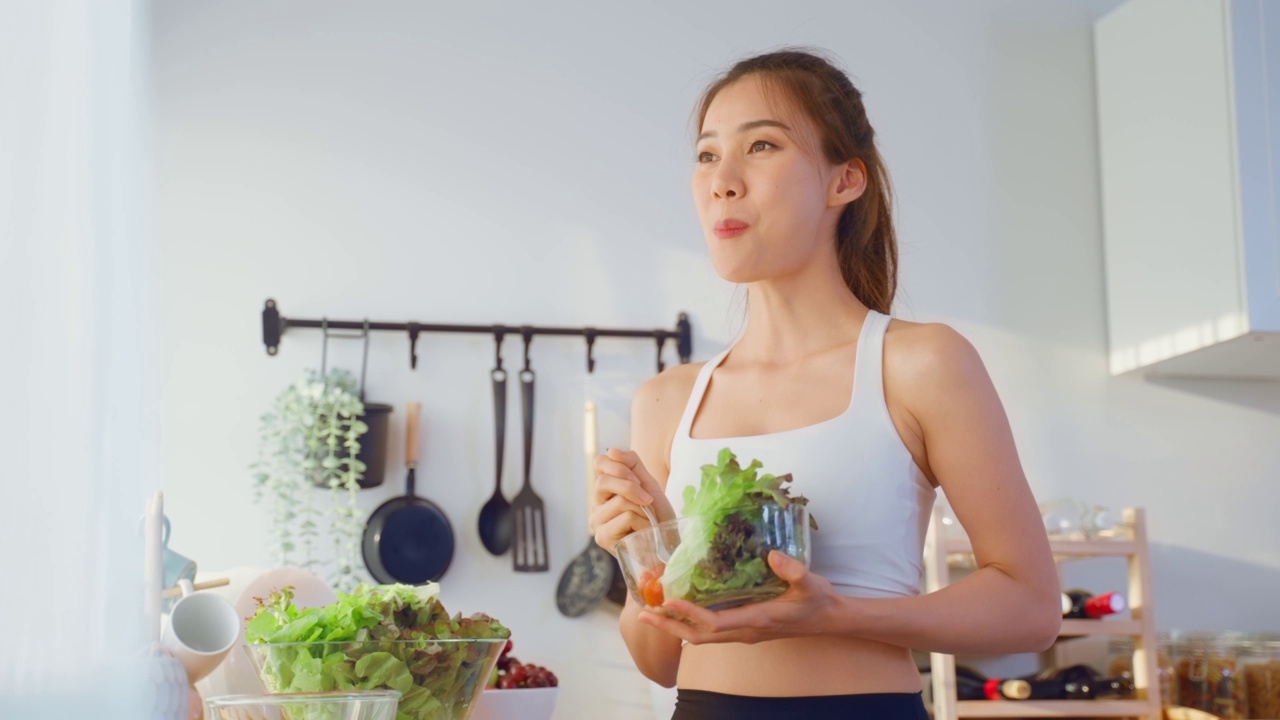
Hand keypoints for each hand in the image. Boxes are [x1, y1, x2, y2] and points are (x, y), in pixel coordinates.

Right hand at [590, 448, 672, 554]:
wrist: (667, 544)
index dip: (619, 466)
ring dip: (642, 510)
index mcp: (605, 489)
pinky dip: (643, 523)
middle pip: (604, 482)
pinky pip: (625, 518)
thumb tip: (611, 450)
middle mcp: (596, 504)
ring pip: (619, 501)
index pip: (600, 463)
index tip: (639, 479)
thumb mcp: (648, 484)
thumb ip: (632, 465)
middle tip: (648, 500)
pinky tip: (644, 533)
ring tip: (648, 521)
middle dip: (632, 488)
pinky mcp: (603, 538)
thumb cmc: (657, 515)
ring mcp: (597, 522)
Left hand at [637, 551, 840, 644]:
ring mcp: (743, 632)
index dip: (690, 614)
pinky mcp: (743, 629)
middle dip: (670, 625)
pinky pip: (710, 631)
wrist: (828, 619)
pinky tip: (677, 611)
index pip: (715, 623)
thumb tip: (772, 555)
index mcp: (757, 619)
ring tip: (651, 613)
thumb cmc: (817, 599)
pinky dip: (689, 623)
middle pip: (699, 636)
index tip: (668, 601)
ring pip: (702, 637)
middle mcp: (745, 631)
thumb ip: (793, 570)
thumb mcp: (810, 582)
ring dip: (675, 626)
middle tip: (643, 612)